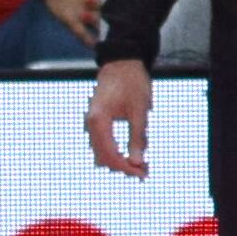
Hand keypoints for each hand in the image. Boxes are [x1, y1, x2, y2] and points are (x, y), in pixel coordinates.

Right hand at [85, 57, 153, 178]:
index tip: (143, 174)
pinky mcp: (97, 121)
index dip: (126, 168)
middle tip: (145, 172)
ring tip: (142, 165)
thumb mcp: (140, 110)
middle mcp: (91, 124)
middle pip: (103, 157)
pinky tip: (134, 152)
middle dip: (123, 167)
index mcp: (99, 121)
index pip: (110, 155)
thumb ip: (138, 138)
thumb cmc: (132, 82)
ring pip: (102, 152)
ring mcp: (92, 122)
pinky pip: (103, 143)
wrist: (122, 61)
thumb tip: (137, 163)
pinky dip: (116, 151)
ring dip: (120, 161)